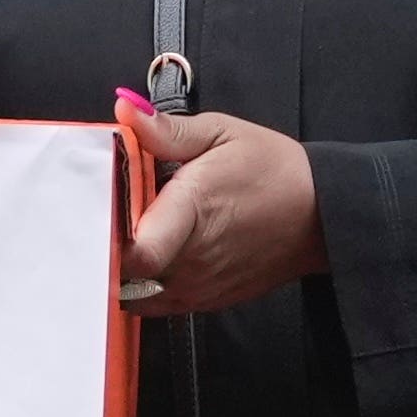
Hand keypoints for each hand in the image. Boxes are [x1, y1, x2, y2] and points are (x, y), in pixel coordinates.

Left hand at [120, 104, 324, 318]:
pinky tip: (146, 259)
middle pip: (123, 270)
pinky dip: (140, 288)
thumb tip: (125, 111)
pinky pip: (154, 306)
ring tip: (124, 238)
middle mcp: (192, 258)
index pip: (135, 251)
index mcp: (192, 210)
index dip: (104, 236)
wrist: (320, 214)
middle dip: (105, 246)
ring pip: (133, 293)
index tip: (96, 212)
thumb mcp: (223, 133)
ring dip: (120, 270)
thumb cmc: (273, 169)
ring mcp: (198, 286)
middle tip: (105, 217)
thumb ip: (168, 130)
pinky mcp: (205, 301)